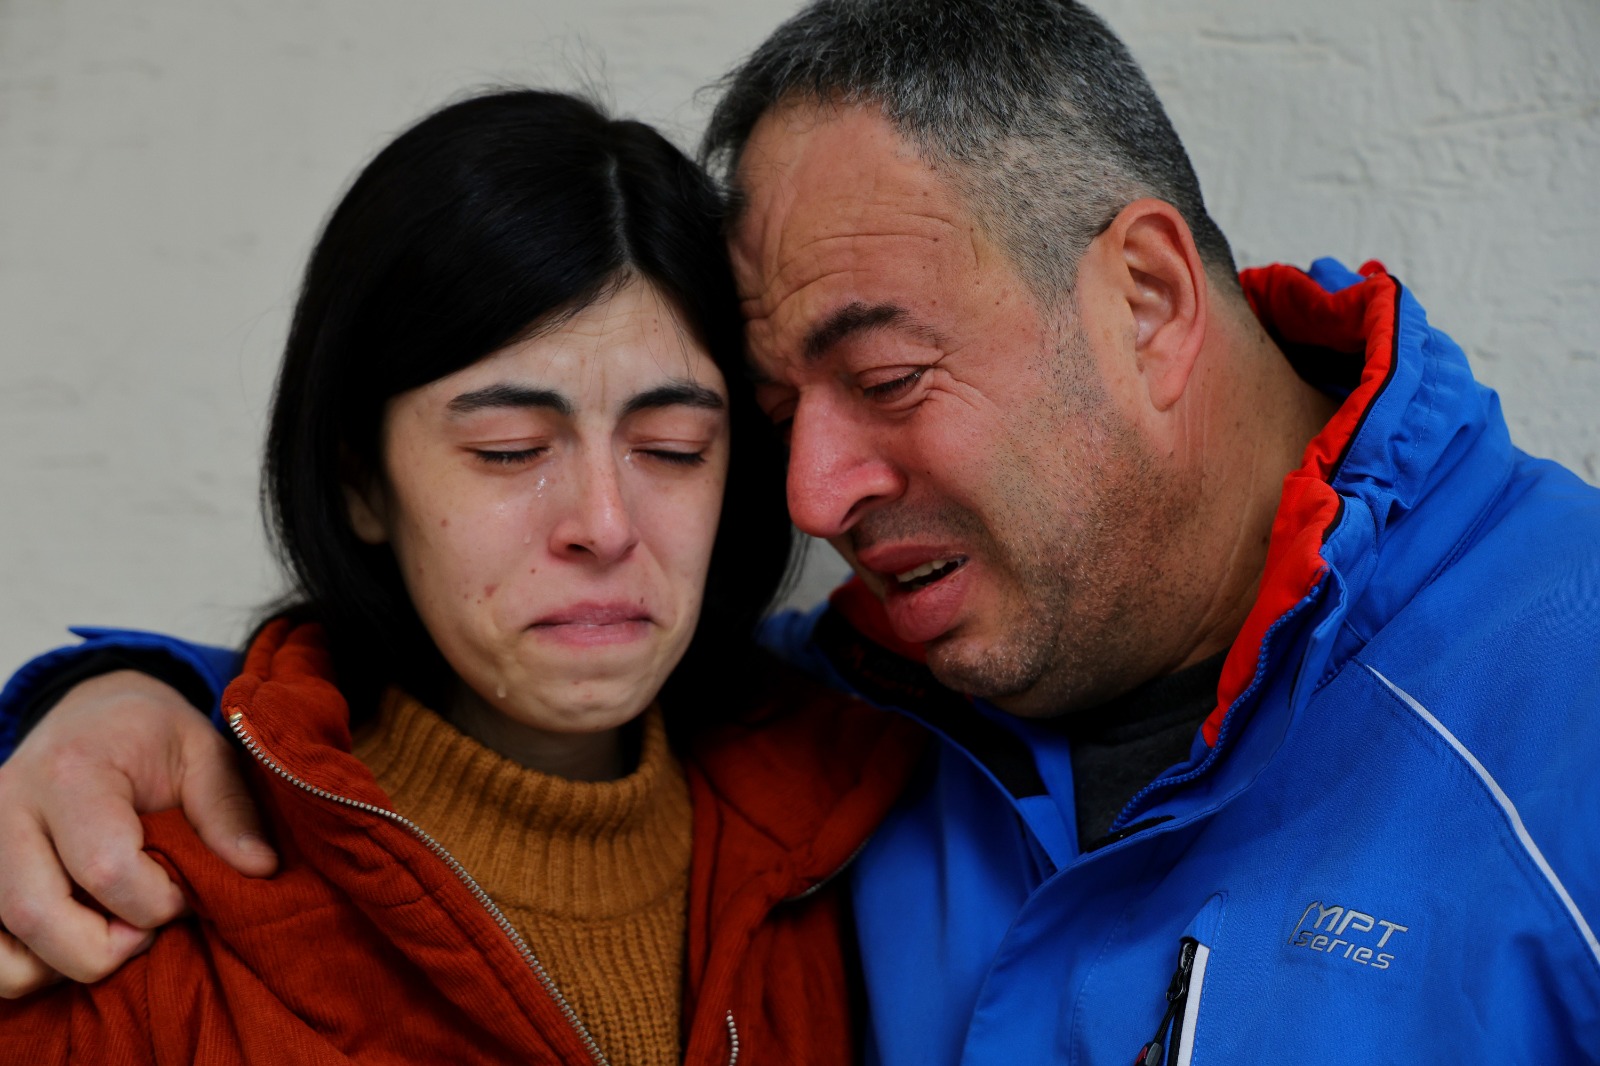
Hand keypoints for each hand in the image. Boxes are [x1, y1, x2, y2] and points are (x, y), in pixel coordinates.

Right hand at [0, 669, 276, 996]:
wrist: (91, 713)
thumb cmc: (150, 735)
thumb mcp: (204, 751)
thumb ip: (229, 811)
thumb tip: (259, 870)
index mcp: (72, 772)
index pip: (105, 867)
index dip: (157, 900)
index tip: (186, 892)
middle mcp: (9, 807)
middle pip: (39, 914)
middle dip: (109, 945)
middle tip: (149, 927)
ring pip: (3, 946)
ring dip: (66, 963)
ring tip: (114, 933)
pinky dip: (28, 968)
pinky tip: (76, 940)